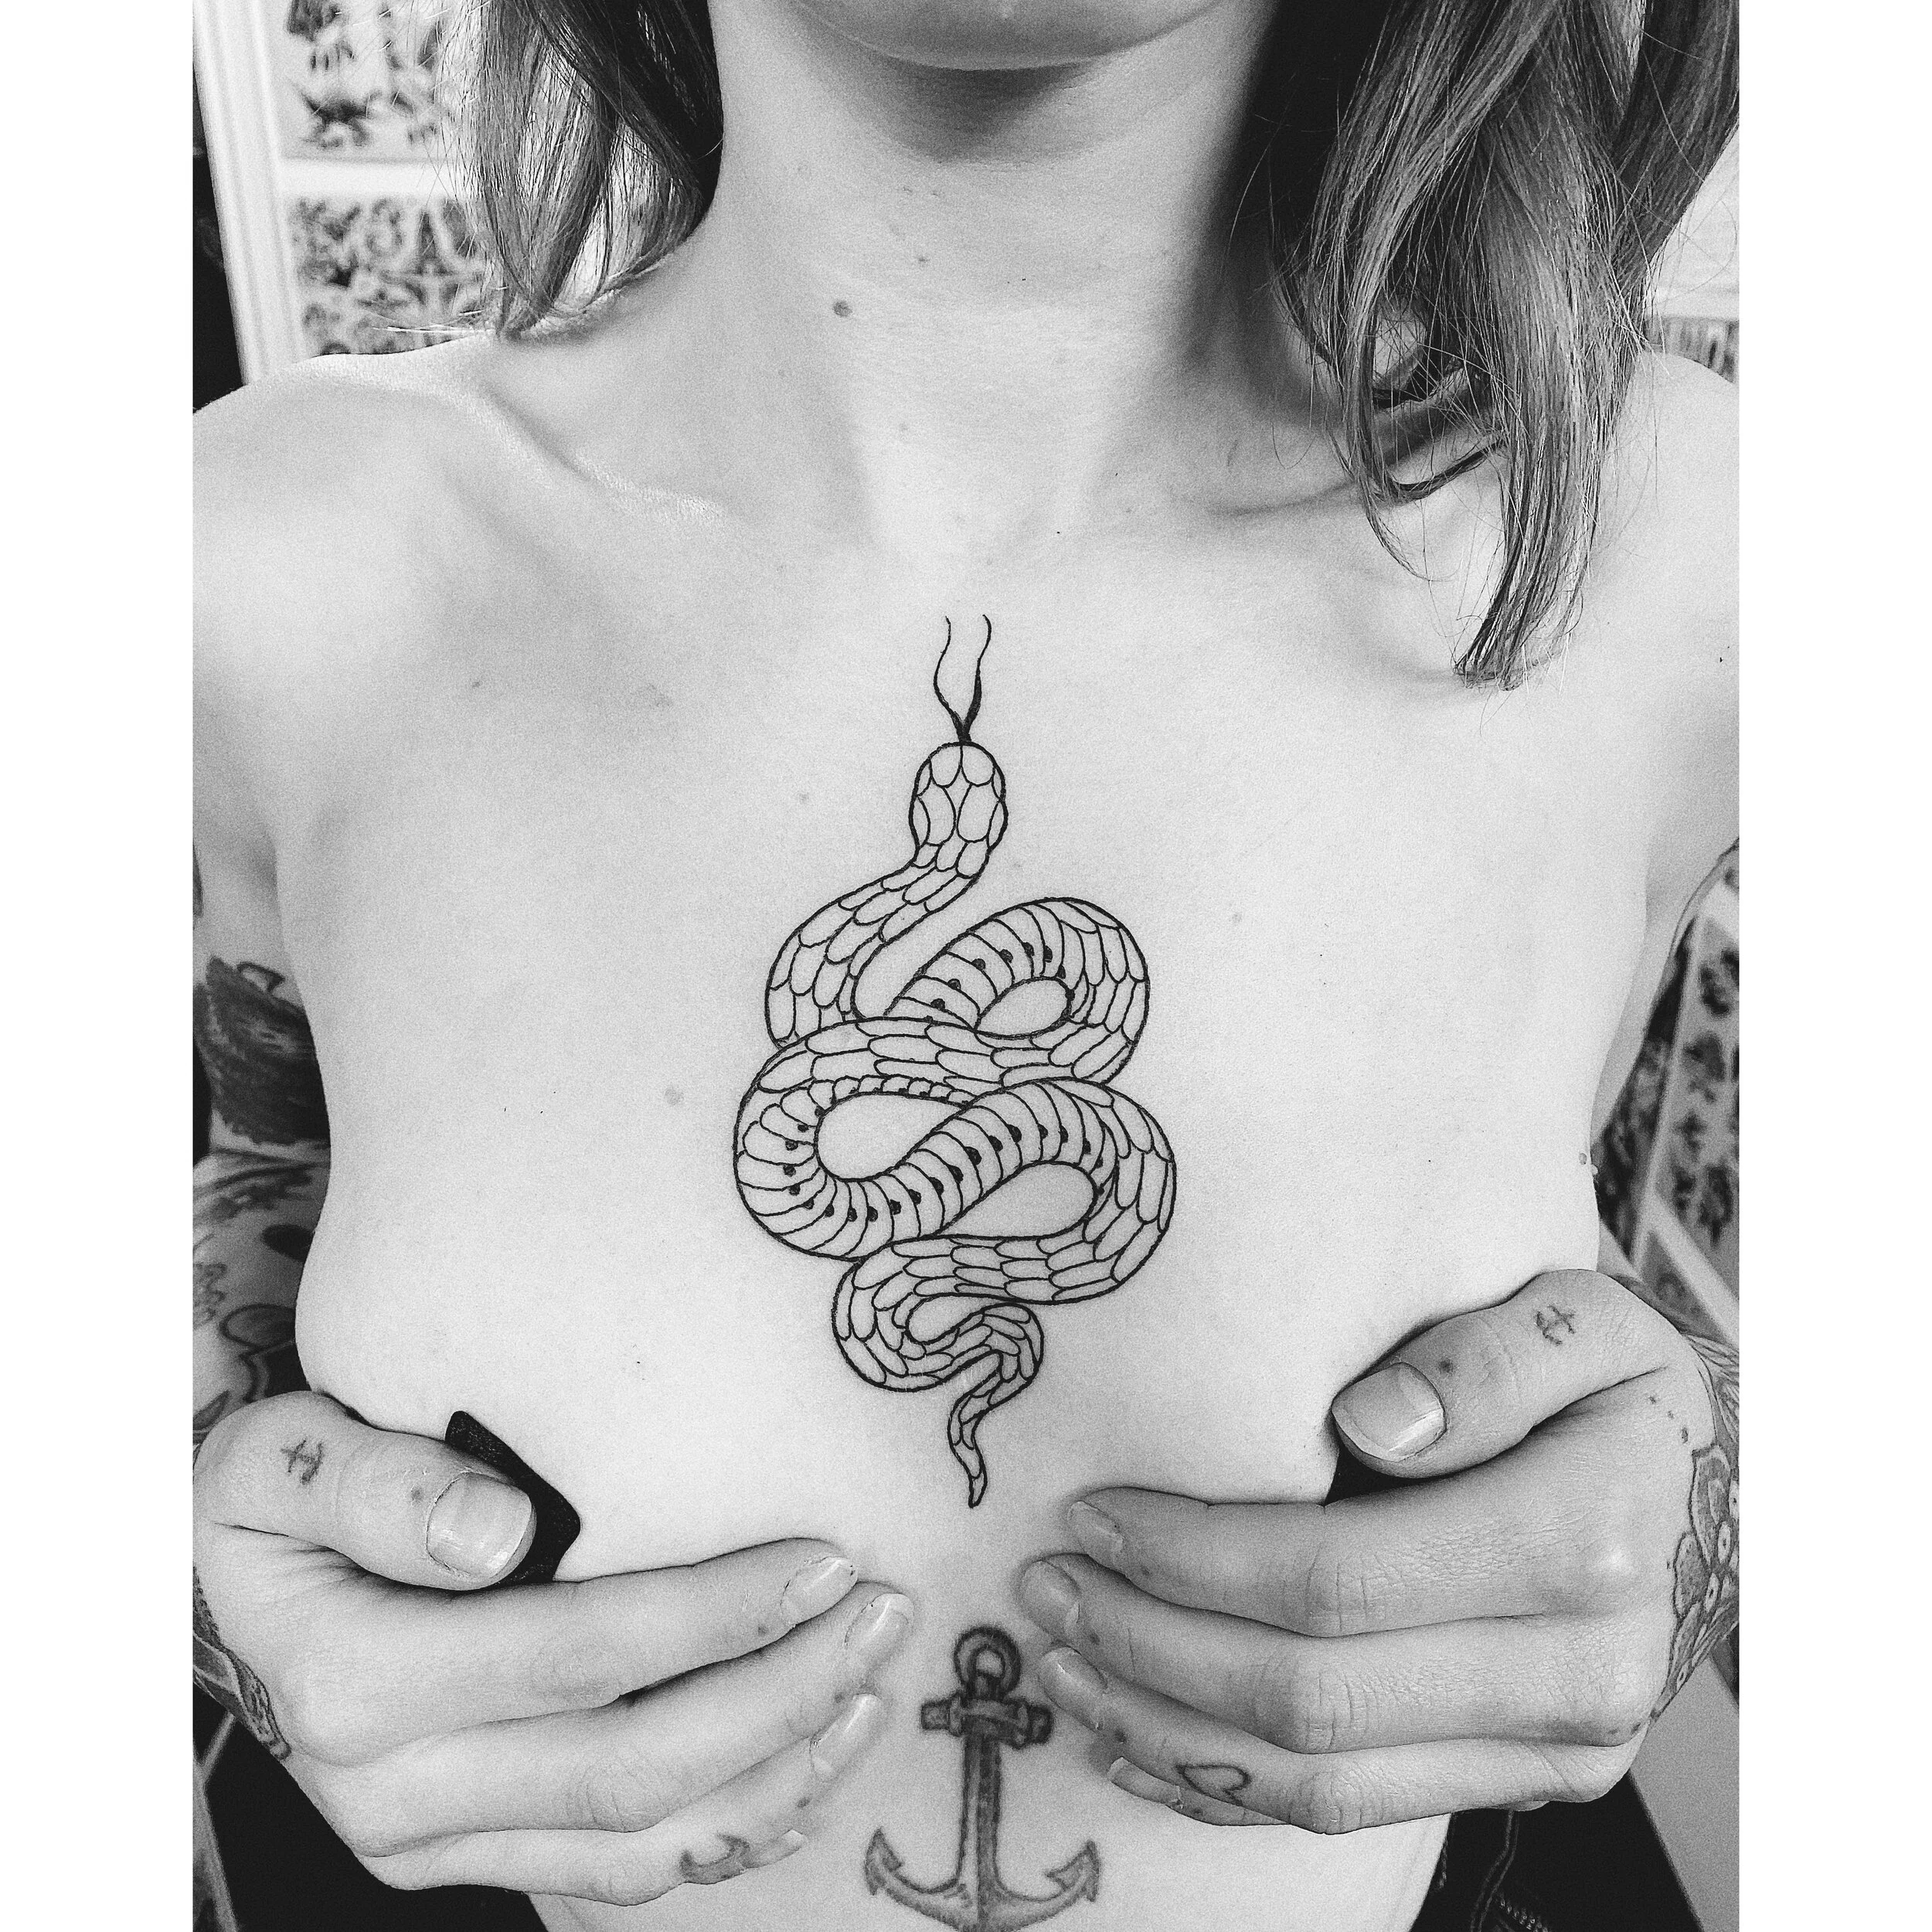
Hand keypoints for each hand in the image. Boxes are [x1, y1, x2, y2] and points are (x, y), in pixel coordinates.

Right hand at [194, 1392, 911, 1903]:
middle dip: (778, 1696)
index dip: (713, 1615)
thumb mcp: (279, 1462)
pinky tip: (802, 1778)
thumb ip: (375, 1485)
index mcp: (356, 1683)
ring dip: (774, 1774)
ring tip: (871, 1690)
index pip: (575, 1657)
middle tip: (884, 1614)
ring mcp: (430, 1843)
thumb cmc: (272, 1507)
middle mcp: (391, 1792)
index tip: (825, 1559)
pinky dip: (721, 1836)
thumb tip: (496, 1534)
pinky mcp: (462, 1858)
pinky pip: (608, 1876)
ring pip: (636, 1843)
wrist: (223, 1598)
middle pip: (629, 1765)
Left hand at [1015, 1268, 1737, 1830]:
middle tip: (1045, 1589)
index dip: (1193, 1558)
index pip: (1336, 1578)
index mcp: (1578, 1542)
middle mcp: (1575, 1673)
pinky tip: (1143, 1744)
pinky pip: (1355, 1813)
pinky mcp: (1524, 1777)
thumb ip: (1484, 1359)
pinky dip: (1233, 1791)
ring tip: (1063, 1666)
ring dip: (1170, 1730)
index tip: (1092, 1514)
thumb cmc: (1618, 1386)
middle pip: (1311, 1694)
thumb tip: (1363, 1424)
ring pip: (1323, 1780)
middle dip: (1153, 1649)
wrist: (1713, 1493)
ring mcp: (1554, 1747)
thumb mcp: (1580, 1319)